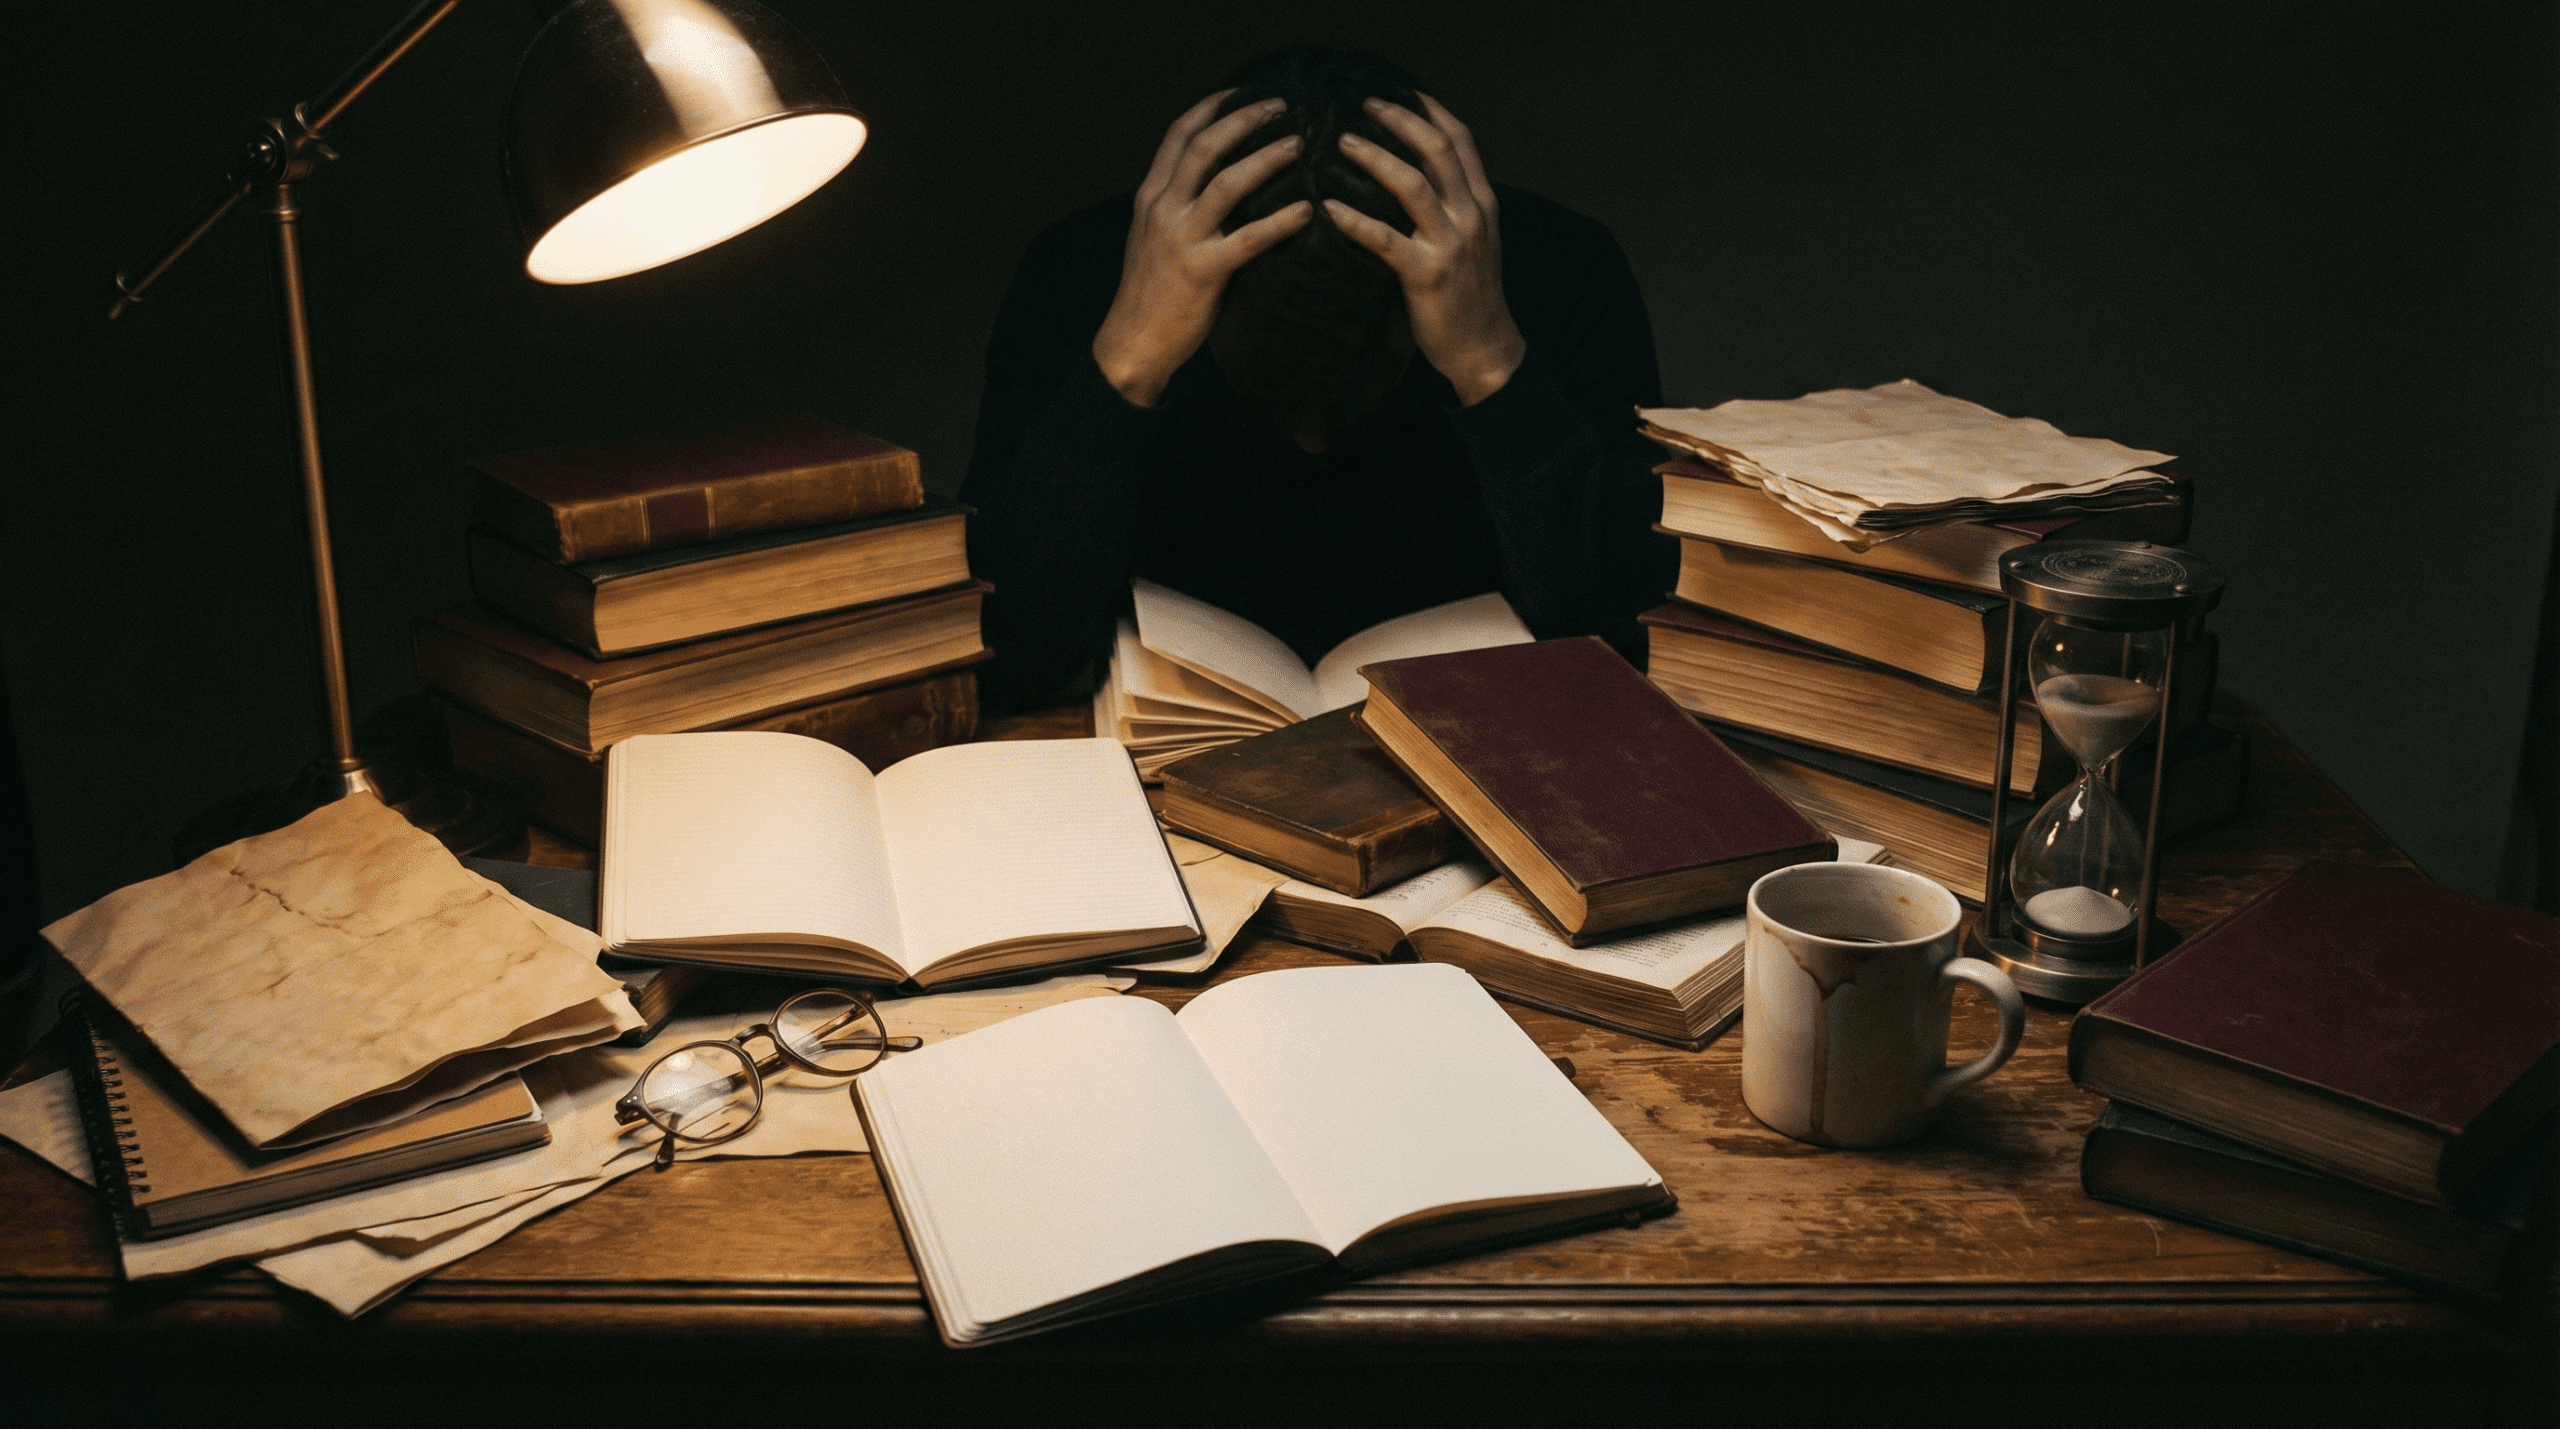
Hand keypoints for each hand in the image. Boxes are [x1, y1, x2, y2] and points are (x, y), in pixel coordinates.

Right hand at [1092, 92, 1313, 407]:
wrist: (1132, 344)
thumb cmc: (1150, 293)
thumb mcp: (1151, 238)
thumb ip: (1175, 207)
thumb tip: (1212, 184)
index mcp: (1151, 197)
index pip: (1179, 135)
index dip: (1212, 107)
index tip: (1243, 91)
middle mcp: (1164, 208)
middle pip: (1205, 146)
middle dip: (1245, 119)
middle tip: (1281, 107)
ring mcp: (1182, 238)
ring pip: (1228, 182)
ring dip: (1266, 158)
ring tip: (1297, 145)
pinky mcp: (1204, 270)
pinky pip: (1249, 238)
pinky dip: (1281, 221)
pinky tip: (1307, 211)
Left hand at [1328, 96, 1525, 405]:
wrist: (1485, 348)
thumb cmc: (1471, 296)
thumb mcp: (1474, 241)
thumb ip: (1453, 206)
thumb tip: (1418, 175)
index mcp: (1482, 203)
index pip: (1461, 140)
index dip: (1431, 110)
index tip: (1402, 90)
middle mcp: (1471, 215)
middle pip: (1438, 149)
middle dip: (1400, 120)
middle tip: (1363, 104)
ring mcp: (1450, 244)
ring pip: (1413, 185)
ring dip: (1375, 158)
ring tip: (1342, 143)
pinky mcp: (1426, 275)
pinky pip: (1385, 239)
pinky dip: (1355, 220)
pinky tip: (1330, 209)